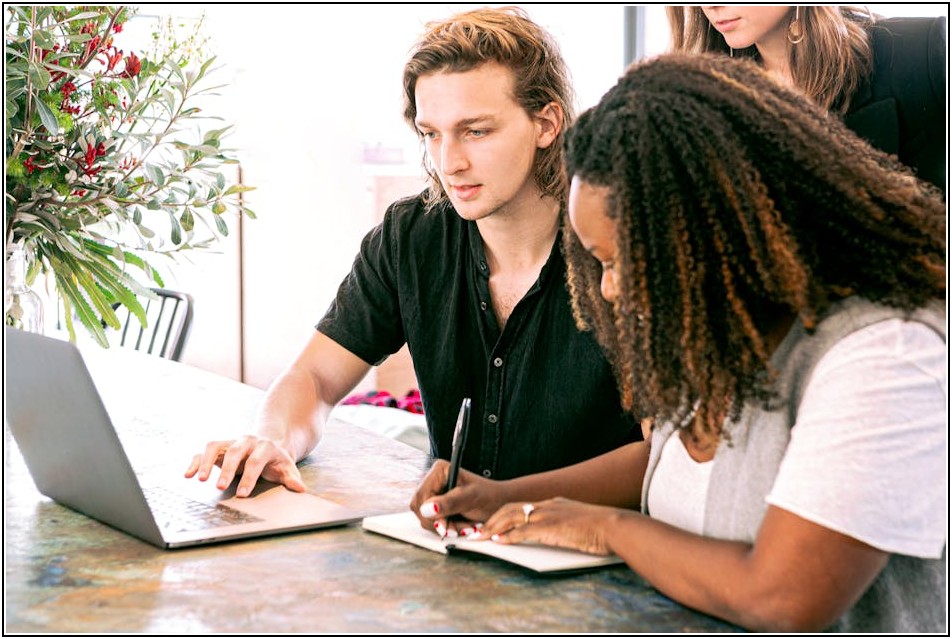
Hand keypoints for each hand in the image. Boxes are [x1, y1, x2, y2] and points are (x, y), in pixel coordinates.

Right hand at [184, 435, 306, 496]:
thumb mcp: (287, 467)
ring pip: (215, 447)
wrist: (270, 441)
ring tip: (199, 480)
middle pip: (235, 453)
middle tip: (219, 487)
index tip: (242, 494)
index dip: (249, 477)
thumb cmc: (277, 459)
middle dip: (227, 470)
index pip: (256, 461)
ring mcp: (231, 442)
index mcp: (265, 447)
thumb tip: (301, 489)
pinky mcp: (220, 447)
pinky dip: (196, 462)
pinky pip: (204, 451)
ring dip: (206, 462)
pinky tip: (188, 474)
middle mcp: (246, 441)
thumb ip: (292, 478)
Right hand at [409, 459, 508, 536]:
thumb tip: (427, 508)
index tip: (444, 525)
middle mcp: (434, 480)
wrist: (500, 504)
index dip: (430, 513)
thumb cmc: (489, 496)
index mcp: (440, 471)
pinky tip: (460, 527)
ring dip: (445, 527)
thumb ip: (449, 503)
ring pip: (425, 518)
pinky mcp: (438, 506)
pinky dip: (447, 528)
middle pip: (419, 508)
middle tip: (457, 529)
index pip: (421, 496)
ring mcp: (435, 493)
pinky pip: (433, 522)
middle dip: (439, 523)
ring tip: (464, 527)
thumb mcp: (470, 499)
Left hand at [479, 497, 619, 555]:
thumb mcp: (578, 523)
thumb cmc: (603, 528)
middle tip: (480, 531)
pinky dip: (508, 536)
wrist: (615, 526)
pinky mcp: (550, 528)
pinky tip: (499, 542)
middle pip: (511, 508)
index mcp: (555, 504)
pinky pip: (523, 531)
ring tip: (481, 537)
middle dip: (493, 519)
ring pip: (512, 517)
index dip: (505, 514)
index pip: (522, 506)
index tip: (494, 524)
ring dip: (494, 527)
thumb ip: (564, 525)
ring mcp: (549, 515)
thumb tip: (556, 534)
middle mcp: (548, 505)